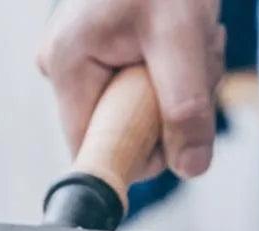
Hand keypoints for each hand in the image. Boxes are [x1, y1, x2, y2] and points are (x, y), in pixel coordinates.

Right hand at [38, 0, 224, 178]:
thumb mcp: (183, 34)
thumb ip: (186, 106)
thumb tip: (190, 167)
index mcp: (66, 63)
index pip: (93, 145)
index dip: (138, 149)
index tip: (175, 127)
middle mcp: (62, 65)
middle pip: (118, 126)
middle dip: (167, 107)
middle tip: (197, 60)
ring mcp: (79, 59)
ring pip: (134, 108)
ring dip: (178, 88)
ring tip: (195, 39)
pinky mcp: (99, 53)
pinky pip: (138, 86)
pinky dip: (172, 72)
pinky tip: (185, 37)